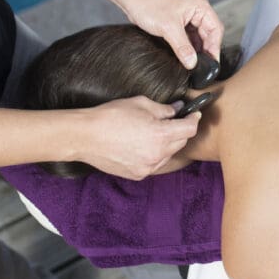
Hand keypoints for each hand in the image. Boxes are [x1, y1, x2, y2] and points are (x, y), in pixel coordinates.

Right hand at [77, 96, 200, 179]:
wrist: (85, 137)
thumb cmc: (111, 116)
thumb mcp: (141, 104)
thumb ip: (164, 109)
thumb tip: (177, 109)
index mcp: (161, 135)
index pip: (189, 129)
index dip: (194, 119)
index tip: (194, 113)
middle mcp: (157, 154)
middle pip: (181, 142)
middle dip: (180, 130)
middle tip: (173, 120)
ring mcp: (148, 167)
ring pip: (169, 154)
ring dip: (168, 144)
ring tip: (154, 132)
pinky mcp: (138, 174)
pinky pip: (155, 164)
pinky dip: (155, 154)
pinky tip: (143, 145)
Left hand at [124, 0, 223, 66]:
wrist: (133, 0)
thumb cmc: (150, 6)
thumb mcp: (168, 29)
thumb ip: (182, 47)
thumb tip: (192, 63)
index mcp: (200, 6)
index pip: (215, 29)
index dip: (215, 47)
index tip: (212, 63)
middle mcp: (198, 10)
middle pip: (209, 33)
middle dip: (206, 49)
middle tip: (203, 66)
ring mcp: (190, 16)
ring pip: (200, 36)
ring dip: (197, 49)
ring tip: (194, 63)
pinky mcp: (181, 22)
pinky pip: (190, 37)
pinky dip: (189, 47)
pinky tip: (186, 56)